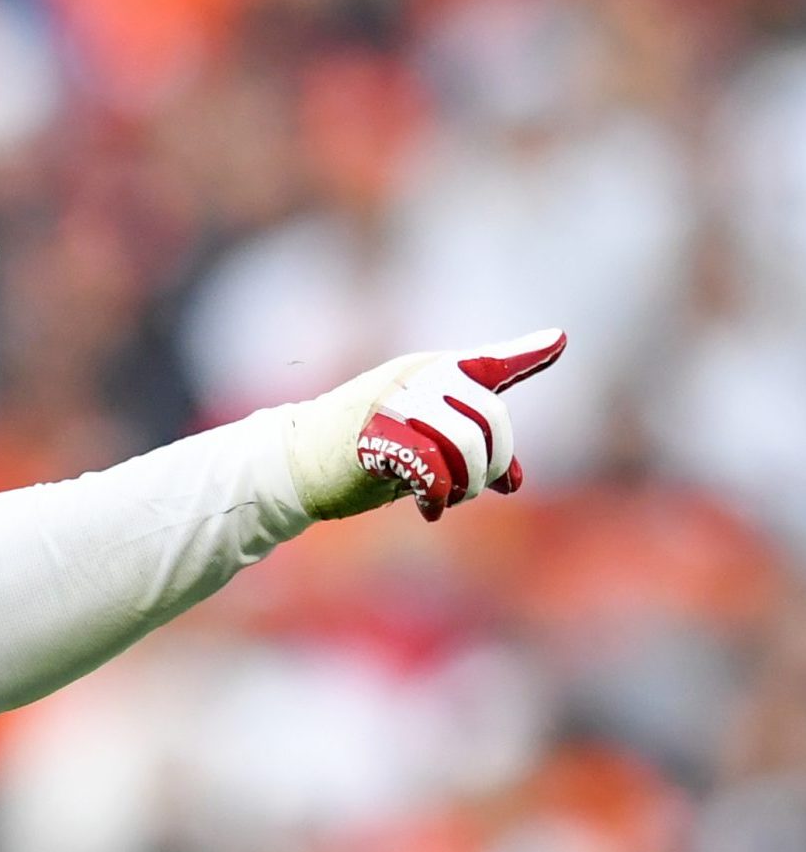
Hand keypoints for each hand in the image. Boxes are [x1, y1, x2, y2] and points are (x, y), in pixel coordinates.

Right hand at [283, 329, 567, 521]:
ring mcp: (394, 402)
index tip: (560, 341)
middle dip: (493, 462)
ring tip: (447, 499)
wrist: (291, 464)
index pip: (487, 364)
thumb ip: (469, 451)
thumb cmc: (357, 454)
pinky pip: (430, 467)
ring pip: (465, 445)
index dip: (527, 354)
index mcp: (429, 372)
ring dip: (466, 484)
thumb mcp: (419, 444)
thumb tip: (517, 482)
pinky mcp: (373, 434)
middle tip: (474, 489)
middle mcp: (416, 378)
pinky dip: (438, 496)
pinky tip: (429, 510)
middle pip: (491, 418)